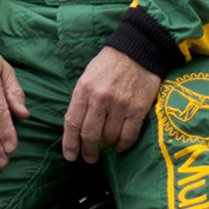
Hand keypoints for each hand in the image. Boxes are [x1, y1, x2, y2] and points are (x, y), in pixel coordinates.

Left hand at [62, 47, 162, 163]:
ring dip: (107, 146)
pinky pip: (128, 136)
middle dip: (88, 151)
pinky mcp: (138, 108)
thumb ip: (81, 101)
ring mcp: (120, 104)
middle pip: (90, 135)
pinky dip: (123, 145)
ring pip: (109, 138)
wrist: (137, 50)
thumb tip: (77, 128)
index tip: (70, 156)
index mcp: (84, 89)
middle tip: (90, 157)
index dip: (70, 144)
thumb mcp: (87, 77)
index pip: (72, 123)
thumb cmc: (109, 65)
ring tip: (107, 144)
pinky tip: (120, 144)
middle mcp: (101, 98)